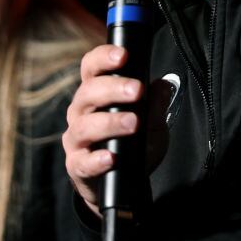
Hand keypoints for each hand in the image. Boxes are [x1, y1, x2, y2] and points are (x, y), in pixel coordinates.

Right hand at [61, 45, 144, 215]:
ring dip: (109, 122)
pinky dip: (96, 159)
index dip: (103, 57)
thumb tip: (163, 84)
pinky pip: (83, 162)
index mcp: (95, 95)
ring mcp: (76, 140)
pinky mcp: (77, 166)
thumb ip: (155, 105)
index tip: (123, 55)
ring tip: (132, 123)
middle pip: (88, 92)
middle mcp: (80, 113)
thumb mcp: (152, 124)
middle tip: (136, 90)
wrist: (122, 185)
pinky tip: (111, 157)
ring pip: (84, 126)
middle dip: (113, 88)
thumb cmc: (133, 146)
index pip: (91, 68)